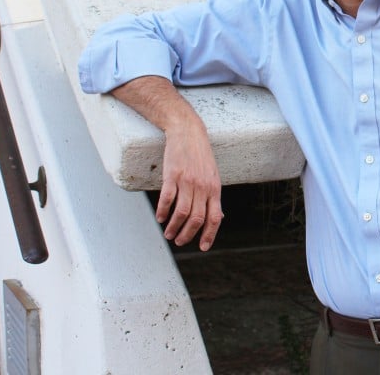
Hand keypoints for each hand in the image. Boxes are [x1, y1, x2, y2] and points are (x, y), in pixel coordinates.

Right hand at [157, 116, 222, 250]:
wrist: (188, 133)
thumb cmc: (201, 156)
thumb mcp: (214, 176)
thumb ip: (213, 196)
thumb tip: (219, 216)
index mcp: (215, 189)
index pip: (215, 217)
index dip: (209, 235)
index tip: (203, 247)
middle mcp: (203, 187)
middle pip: (196, 219)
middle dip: (188, 235)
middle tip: (180, 242)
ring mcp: (187, 181)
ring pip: (181, 213)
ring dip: (174, 227)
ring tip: (169, 234)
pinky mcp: (173, 175)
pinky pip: (167, 199)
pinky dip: (163, 212)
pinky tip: (160, 218)